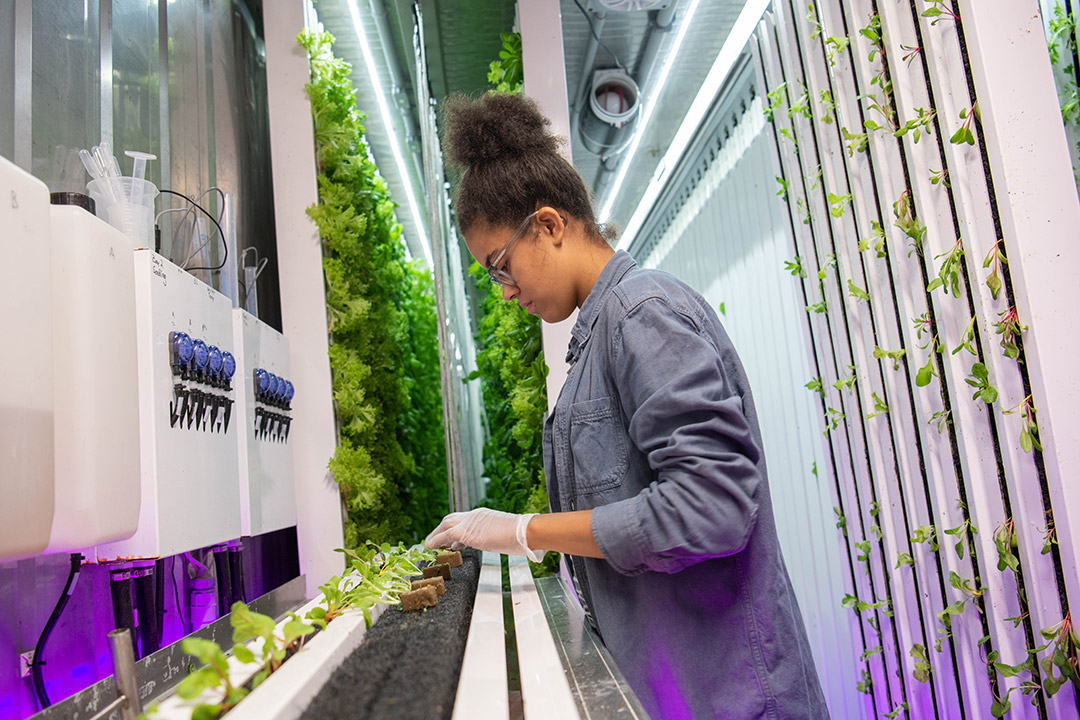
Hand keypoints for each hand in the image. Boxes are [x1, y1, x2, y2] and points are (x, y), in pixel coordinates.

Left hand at [424, 508, 543, 560]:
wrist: (524, 531)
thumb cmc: (520, 535)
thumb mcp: (502, 534)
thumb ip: (492, 537)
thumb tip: (491, 542)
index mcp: (482, 516)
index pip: (462, 519)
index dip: (452, 528)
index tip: (448, 539)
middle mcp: (473, 516)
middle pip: (450, 519)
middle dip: (440, 530)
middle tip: (434, 541)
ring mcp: (469, 522)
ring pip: (445, 524)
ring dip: (435, 534)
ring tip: (429, 545)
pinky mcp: (466, 531)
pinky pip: (445, 535)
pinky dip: (436, 540)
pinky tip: (431, 547)